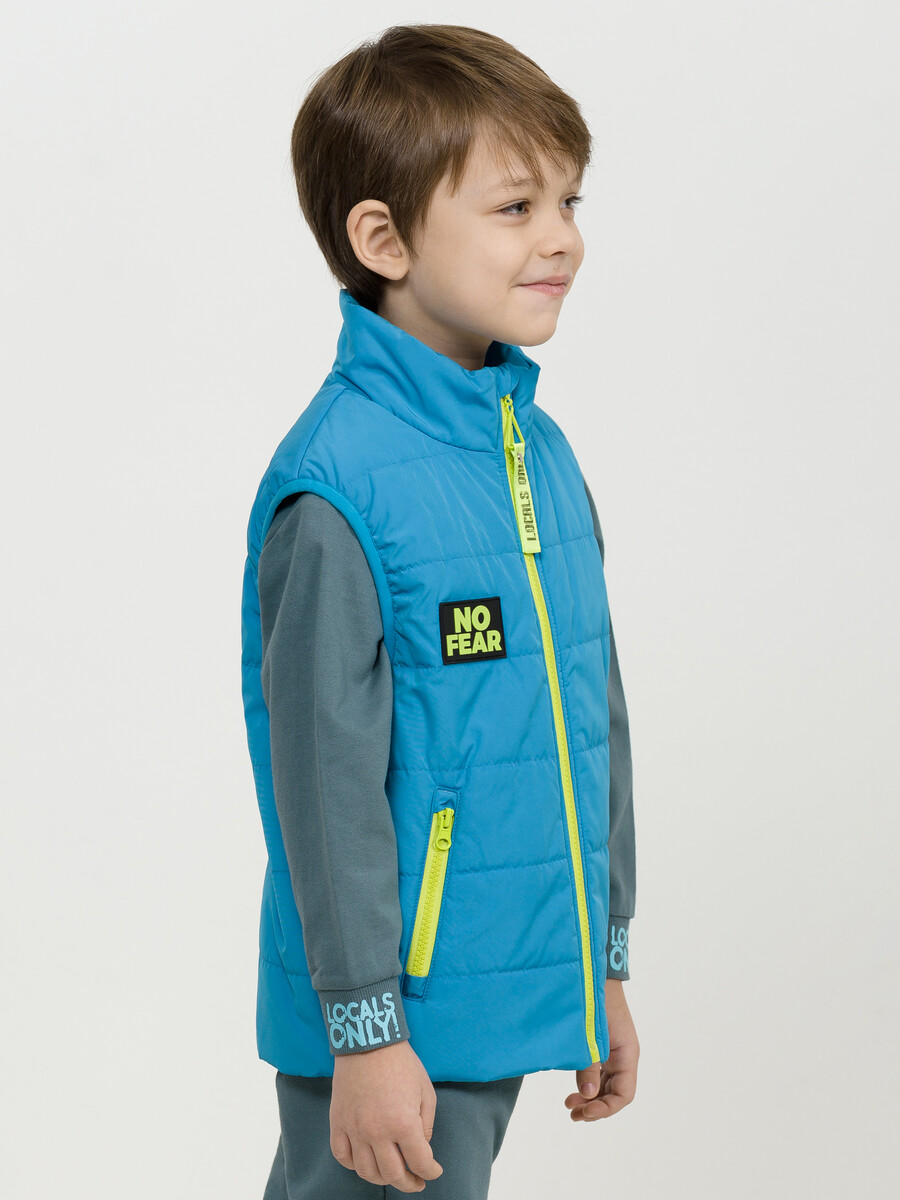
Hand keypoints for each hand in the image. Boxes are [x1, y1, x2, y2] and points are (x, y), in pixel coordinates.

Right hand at [329, 1039, 443, 1191]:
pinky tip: (366, 1161)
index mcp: (403, 1124)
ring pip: (367, 1172)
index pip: (420, 1162)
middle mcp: (377, 1132)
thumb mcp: (425, 1091)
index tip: (434, 1172)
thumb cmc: (401, 1063)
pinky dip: (354, 1165)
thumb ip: (426, 1124)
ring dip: (382, 1178)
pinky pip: (342, 1156)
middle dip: (409, 1183)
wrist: (369, 1040)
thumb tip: (420, 1147)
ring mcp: (354, 1129)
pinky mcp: (337, 1122)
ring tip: (392, 1173)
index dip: (431, 1172)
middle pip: (393, 1174)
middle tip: (416, 1182)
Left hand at [564, 979, 638, 1121]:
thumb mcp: (592, 1036)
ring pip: (606, 1084)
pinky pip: (598, 1071)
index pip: (624, 1094)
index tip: (584, 1110)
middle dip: (596, 1107)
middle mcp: (623, 1055)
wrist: (593, 970)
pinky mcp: (601, 1044)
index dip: (606, 1108)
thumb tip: (587, 1096)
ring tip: (569, 1104)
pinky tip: (572, 1087)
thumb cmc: (595, 999)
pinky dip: (587, 1083)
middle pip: (615, 1093)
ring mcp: (612, 1050)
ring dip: (590, 1097)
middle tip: (573, 1113)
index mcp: (627, 1054)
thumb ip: (589, 1066)